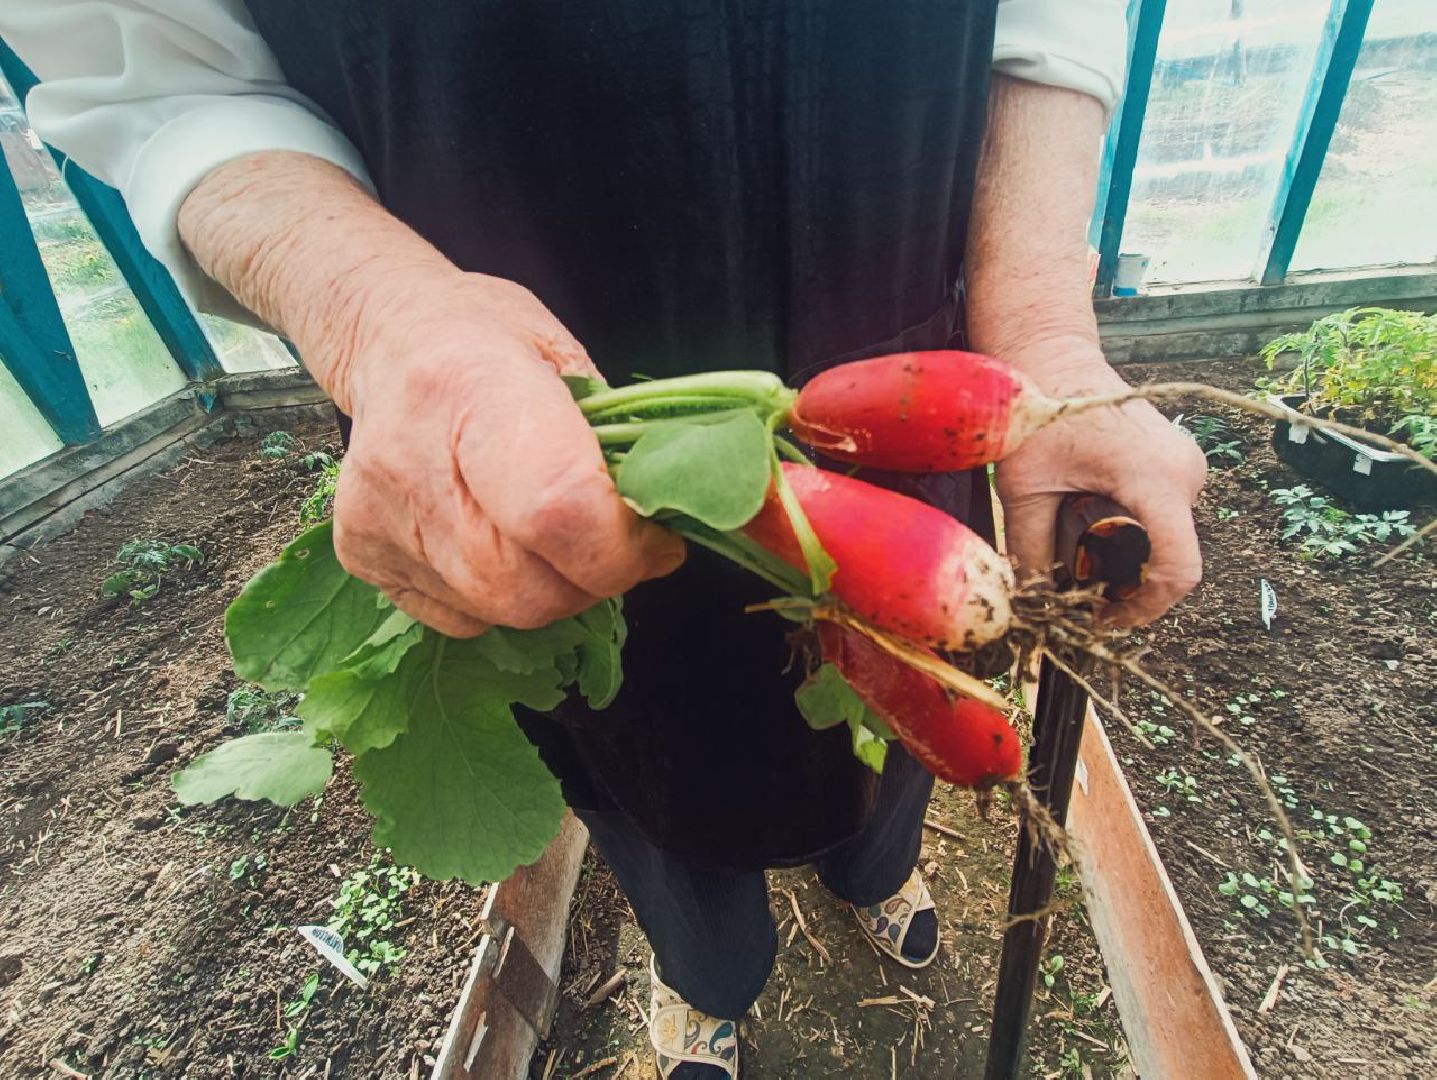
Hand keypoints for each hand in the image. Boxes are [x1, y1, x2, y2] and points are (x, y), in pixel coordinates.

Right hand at [323, 267, 684, 635]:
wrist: (389, 340)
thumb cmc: (488, 340)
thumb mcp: (568, 359)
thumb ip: (617, 443)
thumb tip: (665, 524)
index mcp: (470, 389)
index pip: (558, 511)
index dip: (622, 546)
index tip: (654, 537)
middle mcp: (411, 461)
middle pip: (528, 585)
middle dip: (594, 578)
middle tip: (615, 543)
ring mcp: (380, 518)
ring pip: (498, 611)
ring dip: (554, 591)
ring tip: (557, 536)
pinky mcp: (360, 556)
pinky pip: (461, 618)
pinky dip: (501, 596)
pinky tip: (499, 540)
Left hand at [993, 339, 1207, 625]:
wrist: (1054, 358)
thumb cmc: (1038, 415)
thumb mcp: (1024, 489)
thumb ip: (1031, 552)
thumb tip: (1031, 609)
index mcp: (1155, 479)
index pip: (1177, 569)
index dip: (1143, 609)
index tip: (1103, 621)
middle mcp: (1186, 474)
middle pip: (1165, 561)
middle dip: (1120, 582)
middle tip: (1070, 580)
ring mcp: (1188, 469)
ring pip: (1161, 542)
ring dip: (1119, 555)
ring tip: (1071, 531)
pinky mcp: (1179, 466)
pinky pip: (1160, 519)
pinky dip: (1125, 531)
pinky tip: (1085, 512)